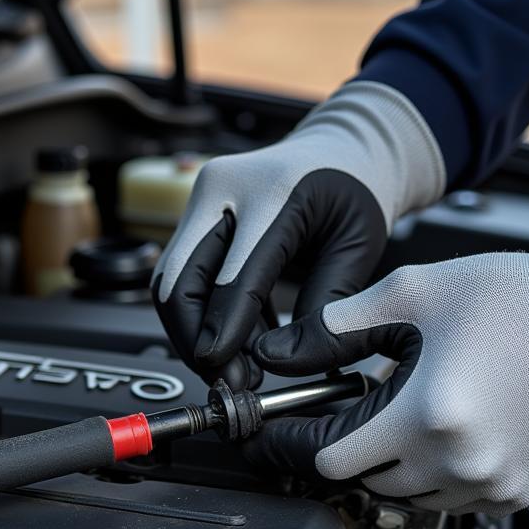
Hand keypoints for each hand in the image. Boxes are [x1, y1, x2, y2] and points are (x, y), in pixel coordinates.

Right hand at [151, 82, 444, 388]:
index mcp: (273, 192)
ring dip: (192, 333)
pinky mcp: (194, 212)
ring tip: (235, 369)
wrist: (342, 147)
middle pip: (179, 281)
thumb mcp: (357, 248)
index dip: (225, 333)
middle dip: (194, 341)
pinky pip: (183, 274)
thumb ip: (324, 302)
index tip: (227, 376)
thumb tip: (282, 360)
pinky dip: (203, 314)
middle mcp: (223, 187)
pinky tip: (237, 340)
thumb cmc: (355, 193)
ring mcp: (202, 196)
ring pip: (170, 282)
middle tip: (227, 381)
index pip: (235, 277)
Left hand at [244, 250, 528, 515]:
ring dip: (388, 464)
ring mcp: (488, 484)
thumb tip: (279, 353)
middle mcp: (456, 462)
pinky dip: (430, 477)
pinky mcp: (513, 491)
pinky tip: (440, 434)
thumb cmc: (512, 301)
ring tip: (404, 414)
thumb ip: (334, 329)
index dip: (297, 444)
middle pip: (364, 480)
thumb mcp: (411, 294)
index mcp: (424, 416)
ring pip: (404, 496)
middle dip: (347, 446)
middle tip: (358, 406)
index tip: (281, 434)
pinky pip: (448, 503)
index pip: (330, 459)